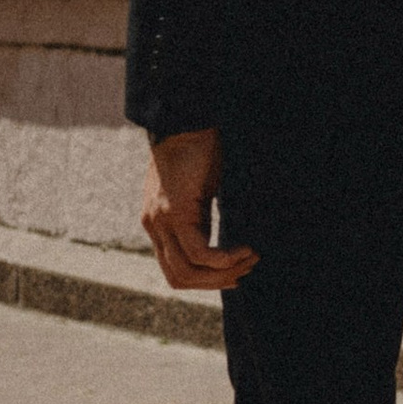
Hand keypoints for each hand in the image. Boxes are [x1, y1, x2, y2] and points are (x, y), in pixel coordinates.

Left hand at [140, 129, 257, 289]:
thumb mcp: (199, 194)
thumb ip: (201, 219)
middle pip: (179, 278)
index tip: (234, 272)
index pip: (175, 270)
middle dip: (216, 282)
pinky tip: (244, 249)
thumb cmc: (199, 151)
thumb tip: (223, 245)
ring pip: (187, 270)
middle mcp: (153, 227)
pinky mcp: (175, 213)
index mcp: (157, 224)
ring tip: (249, 259)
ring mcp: (160, 222)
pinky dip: (224, 258)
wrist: (186, 122)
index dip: (205, 280)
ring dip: (222, 273)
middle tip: (245, 270)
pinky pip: (199, 252)